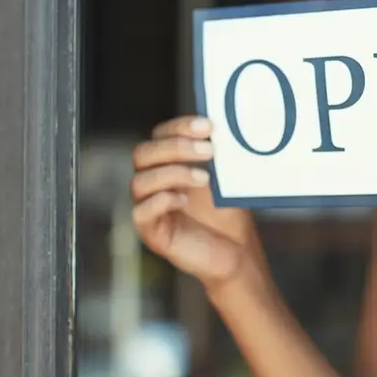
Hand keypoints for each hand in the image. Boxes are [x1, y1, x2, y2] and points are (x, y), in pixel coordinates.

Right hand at [130, 116, 268, 297]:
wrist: (237, 252)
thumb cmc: (228, 214)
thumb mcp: (224, 178)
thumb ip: (215, 154)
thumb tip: (221, 123)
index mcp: (167, 164)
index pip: (159, 135)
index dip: (180, 127)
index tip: (208, 127)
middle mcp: (153, 183)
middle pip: (142, 154)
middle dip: (176, 147)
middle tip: (209, 150)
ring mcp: (149, 208)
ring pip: (139, 182)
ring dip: (173, 173)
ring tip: (205, 179)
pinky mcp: (152, 233)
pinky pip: (140, 213)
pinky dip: (161, 201)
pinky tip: (184, 200)